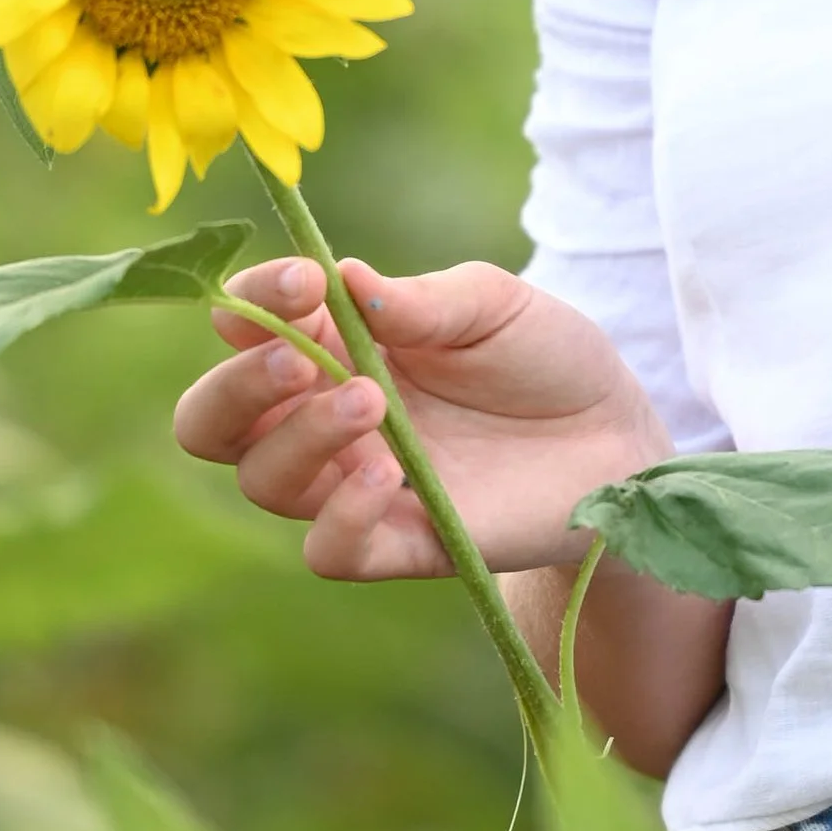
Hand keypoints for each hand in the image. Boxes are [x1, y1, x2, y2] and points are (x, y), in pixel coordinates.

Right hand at [172, 255, 668, 580]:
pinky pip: (327, 551)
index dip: (253, 301)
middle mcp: (324, 415)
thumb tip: (342, 279)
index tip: (303, 282)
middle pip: (213, 421)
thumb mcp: (495, 304)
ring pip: (264, 479)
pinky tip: (387, 475)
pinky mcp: (399, 542)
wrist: (618, 437)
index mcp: (333, 344)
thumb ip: (421, 300)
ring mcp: (355, 482)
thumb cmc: (547, 358)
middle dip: (237, 387)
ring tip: (373, 403)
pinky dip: (340, 515)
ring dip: (302, 438)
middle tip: (298, 361)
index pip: (246, 326)